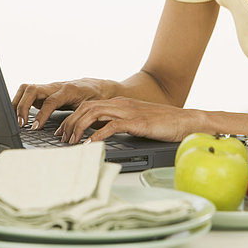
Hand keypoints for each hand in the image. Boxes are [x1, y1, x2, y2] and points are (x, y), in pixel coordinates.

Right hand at [12, 78, 114, 128]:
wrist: (99, 87)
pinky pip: (28, 94)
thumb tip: (74, 133)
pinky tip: (18, 116)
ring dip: (17, 102)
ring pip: (27, 89)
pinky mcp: (45, 92)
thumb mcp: (92, 107)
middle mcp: (56, 86)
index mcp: (68, 90)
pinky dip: (20, 103)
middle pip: (32, 89)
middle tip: (20, 123)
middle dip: (22, 106)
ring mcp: (49, 88)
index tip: (35, 127)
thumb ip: (82, 117)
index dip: (42, 114)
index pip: (50, 100)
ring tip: (16, 120)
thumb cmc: (96, 97)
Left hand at [55, 97, 195, 143]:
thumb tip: (99, 134)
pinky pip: (111, 126)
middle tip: (62, 139)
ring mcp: (128, 111)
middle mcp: (120, 103)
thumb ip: (118, 123)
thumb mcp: (135, 121)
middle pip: (86, 107)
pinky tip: (90, 145)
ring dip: (79, 128)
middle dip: (70, 122)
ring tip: (72, 142)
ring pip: (94, 113)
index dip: (73, 117)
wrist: (185, 121)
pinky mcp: (136, 122)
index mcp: (119, 103)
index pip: (88, 105)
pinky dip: (97, 135)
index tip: (64, 131)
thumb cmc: (162, 124)